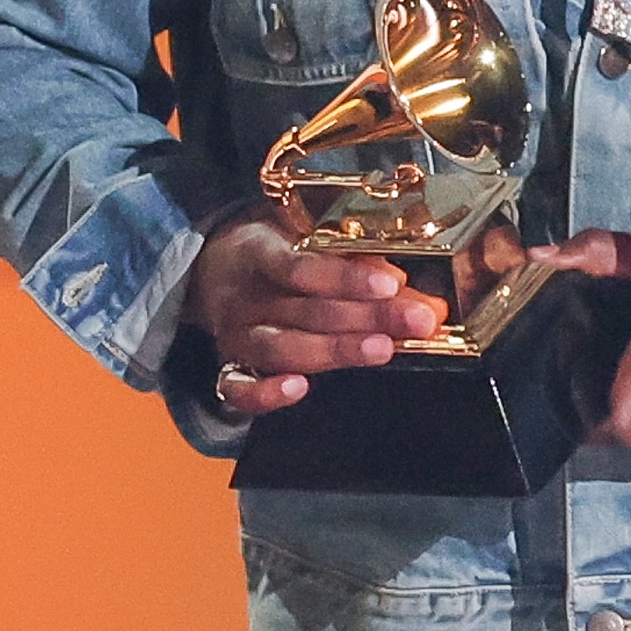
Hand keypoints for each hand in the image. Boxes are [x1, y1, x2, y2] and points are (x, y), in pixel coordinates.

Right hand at [184, 207, 442, 416]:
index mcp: (257, 251)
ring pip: (282, 348)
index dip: (347, 277)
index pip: (300, 266)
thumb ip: (352, 259)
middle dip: (367, 317)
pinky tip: (299, 389)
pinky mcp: (229, 367)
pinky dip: (265, 394)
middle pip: (304, 311)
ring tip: (382, 349)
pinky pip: (239, 389)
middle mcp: (244, 296)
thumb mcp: (304, 235)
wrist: (213, 266)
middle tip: (417, 320)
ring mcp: (235, 335)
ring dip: (336, 350)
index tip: (393, 284)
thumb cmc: (274, 249)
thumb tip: (406, 286)